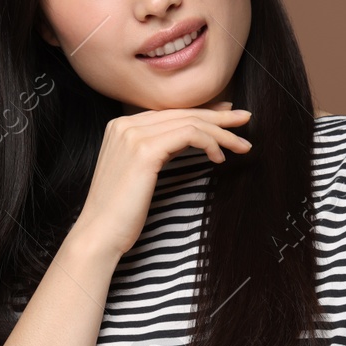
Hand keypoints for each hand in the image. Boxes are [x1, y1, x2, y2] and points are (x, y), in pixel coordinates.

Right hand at [73, 101, 253, 258]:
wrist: (100, 234)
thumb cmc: (122, 211)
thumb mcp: (140, 172)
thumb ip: (158, 149)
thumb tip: (190, 135)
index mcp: (121, 126)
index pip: (171, 112)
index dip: (203, 112)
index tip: (227, 117)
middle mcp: (125, 124)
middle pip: (183, 113)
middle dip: (219, 117)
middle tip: (245, 119)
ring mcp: (133, 135)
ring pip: (190, 122)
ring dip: (222, 133)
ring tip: (243, 146)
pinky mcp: (145, 150)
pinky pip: (189, 135)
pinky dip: (210, 143)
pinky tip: (219, 158)